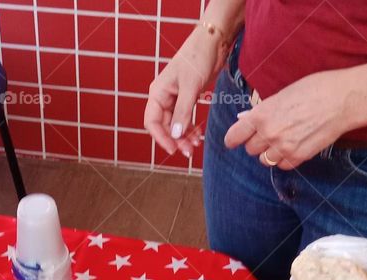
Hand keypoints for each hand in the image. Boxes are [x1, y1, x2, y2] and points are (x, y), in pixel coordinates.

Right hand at [145, 24, 225, 155]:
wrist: (214, 40)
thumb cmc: (198, 56)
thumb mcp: (190, 86)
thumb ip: (182, 112)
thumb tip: (175, 134)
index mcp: (158, 93)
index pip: (152, 122)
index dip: (161, 138)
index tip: (173, 149)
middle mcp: (163, 97)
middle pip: (165, 126)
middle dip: (176, 140)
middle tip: (189, 152)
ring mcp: (174, 98)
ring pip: (175, 125)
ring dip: (184, 137)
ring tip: (195, 146)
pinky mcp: (186, 98)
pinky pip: (184, 118)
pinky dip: (190, 128)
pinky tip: (198, 136)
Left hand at [224, 70, 354, 169]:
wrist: (343, 99)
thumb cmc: (315, 89)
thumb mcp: (283, 94)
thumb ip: (262, 111)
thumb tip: (245, 119)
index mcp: (262, 114)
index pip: (234, 136)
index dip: (234, 138)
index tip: (234, 140)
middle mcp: (269, 133)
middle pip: (250, 149)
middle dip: (257, 142)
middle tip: (269, 133)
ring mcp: (283, 148)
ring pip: (264, 160)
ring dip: (270, 152)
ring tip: (284, 138)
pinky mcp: (297, 158)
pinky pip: (281, 166)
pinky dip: (285, 159)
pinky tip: (295, 145)